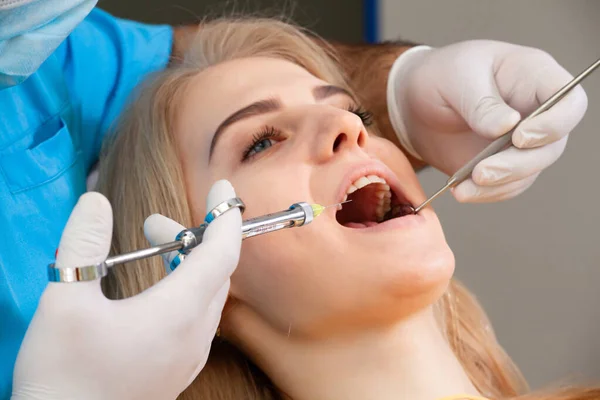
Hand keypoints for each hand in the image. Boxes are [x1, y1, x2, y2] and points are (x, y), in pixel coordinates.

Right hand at [12, 180, 241, 399]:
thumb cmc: (63, 376)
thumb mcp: (64, 302)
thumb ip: (83, 246)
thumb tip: (95, 201)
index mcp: (178, 313)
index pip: (222, 253)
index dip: (226, 217)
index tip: (224, 189)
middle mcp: (194, 335)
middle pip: (215, 272)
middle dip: (192, 237)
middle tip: (152, 224)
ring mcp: (189, 356)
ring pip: (207, 296)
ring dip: (187, 264)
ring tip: (151, 247)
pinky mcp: (177, 369)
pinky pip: (197, 319)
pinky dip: (186, 290)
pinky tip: (154, 289)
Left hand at [387, 40, 587, 202]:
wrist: (414, 103)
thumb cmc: (440, 75)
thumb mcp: (456, 77)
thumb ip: (481, 103)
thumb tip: (508, 127)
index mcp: (534, 77)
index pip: (570, 103)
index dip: (555, 124)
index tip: (519, 137)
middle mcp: (536, 112)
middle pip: (552, 146)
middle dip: (518, 164)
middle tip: (481, 172)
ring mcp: (522, 142)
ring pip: (530, 171)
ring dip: (499, 184)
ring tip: (463, 187)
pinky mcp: (503, 164)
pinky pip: (507, 186)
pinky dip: (486, 193)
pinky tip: (461, 190)